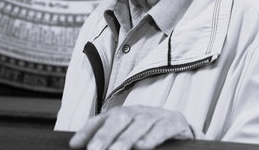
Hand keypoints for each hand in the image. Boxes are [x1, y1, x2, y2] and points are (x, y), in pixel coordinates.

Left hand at [69, 105, 193, 149]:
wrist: (184, 133)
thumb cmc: (151, 137)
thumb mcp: (129, 138)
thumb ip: (111, 142)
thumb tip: (82, 147)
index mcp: (124, 115)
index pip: (101, 120)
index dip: (87, 130)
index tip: (75, 145)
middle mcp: (138, 112)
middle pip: (119, 118)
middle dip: (105, 135)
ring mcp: (157, 115)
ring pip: (139, 124)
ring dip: (126, 139)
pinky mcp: (175, 123)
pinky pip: (162, 129)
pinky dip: (152, 138)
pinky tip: (142, 146)